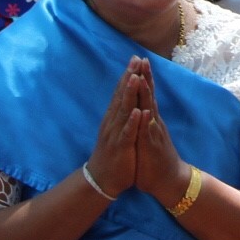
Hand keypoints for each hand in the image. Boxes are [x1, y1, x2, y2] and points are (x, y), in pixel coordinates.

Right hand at [86, 60, 145, 197]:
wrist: (101, 180)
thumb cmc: (112, 154)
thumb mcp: (117, 131)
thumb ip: (121, 115)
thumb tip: (126, 99)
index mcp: (114, 118)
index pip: (121, 92)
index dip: (129, 75)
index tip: (136, 59)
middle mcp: (113, 122)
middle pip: (122, 96)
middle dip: (129, 77)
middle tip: (135, 59)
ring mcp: (116, 134)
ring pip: (124, 111)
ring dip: (129, 94)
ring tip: (135, 77)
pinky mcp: (121, 147)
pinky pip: (128, 134)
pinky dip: (133, 122)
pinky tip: (138, 111)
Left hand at [131, 62, 190, 205]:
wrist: (170, 181)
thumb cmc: (156, 160)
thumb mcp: (147, 137)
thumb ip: (145, 122)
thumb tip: (142, 109)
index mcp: (150, 120)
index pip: (145, 94)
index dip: (141, 78)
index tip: (137, 61)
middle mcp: (154, 123)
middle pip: (149, 96)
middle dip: (145, 78)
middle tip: (142, 59)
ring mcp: (154, 133)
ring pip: (150, 110)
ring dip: (146, 94)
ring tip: (142, 77)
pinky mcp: (153, 147)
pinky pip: (150, 133)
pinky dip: (148, 122)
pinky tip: (146, 111)